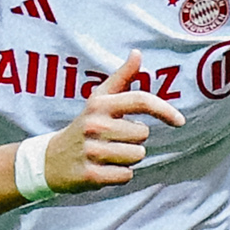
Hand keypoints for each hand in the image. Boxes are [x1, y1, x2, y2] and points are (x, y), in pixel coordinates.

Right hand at [41, 50, 184, 193]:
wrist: (49, 160)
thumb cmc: (84, 127)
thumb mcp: (98, 100)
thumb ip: (121, 77)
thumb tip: (137, 53)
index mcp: (100, 105)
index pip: (140, 100)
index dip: (164, 110)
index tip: (180, 121)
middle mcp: (94, 125)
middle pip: (143, 134)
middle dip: (135, 140)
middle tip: (115, 140)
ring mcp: (91, 151)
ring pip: (137, 156)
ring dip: (129, 158)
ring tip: (109, 155)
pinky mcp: (90, 175)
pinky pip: (126, 175)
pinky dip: (120, 174)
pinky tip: (104, 169)